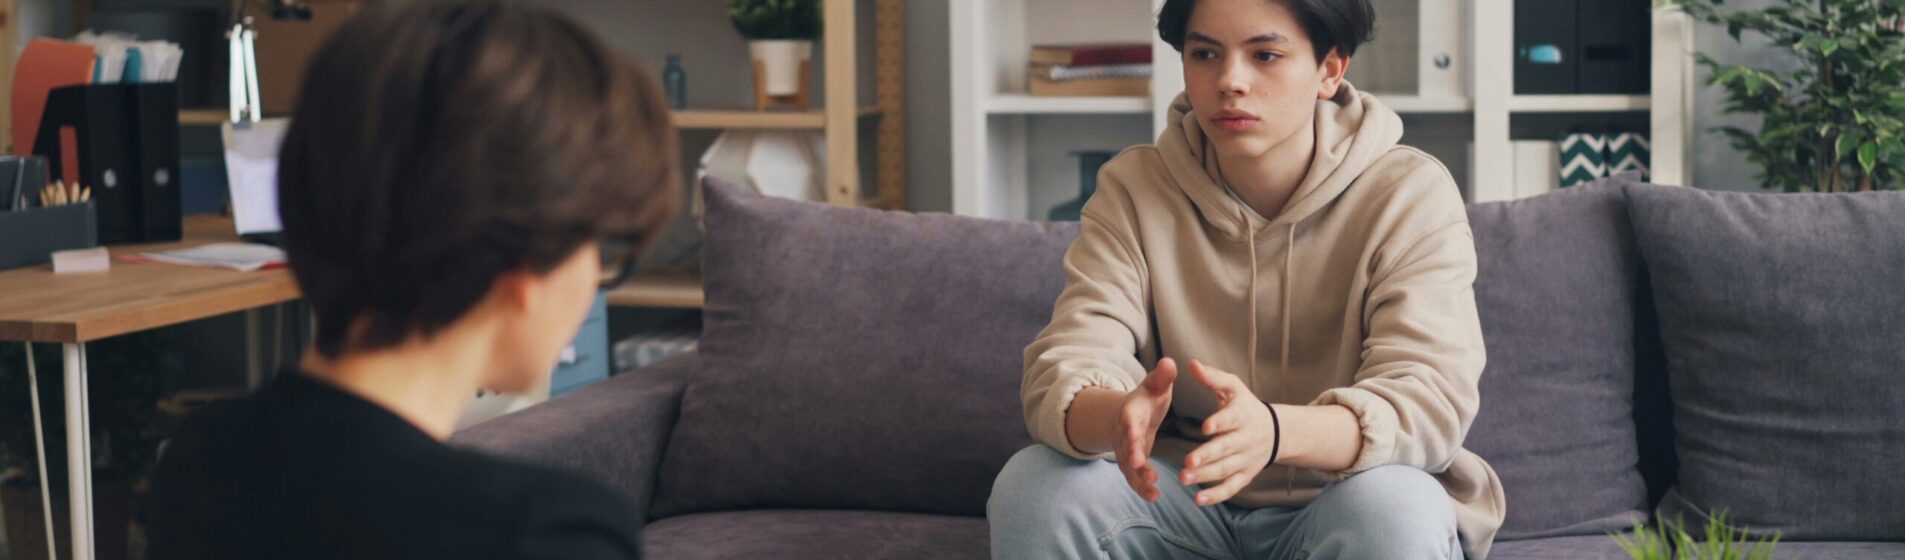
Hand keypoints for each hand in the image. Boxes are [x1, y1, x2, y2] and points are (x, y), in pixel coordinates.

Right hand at [1115, 357, 1176, 501]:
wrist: (1128, 416)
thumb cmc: (1146, 400)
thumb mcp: (1154, 386)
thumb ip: (1162, 377)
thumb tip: (1170, 362)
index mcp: (1131, 412)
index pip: (1128, 418)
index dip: (1130, 425)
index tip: (1134, 431)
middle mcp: (1125, 434)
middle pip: (1125, 444)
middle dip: (1131, 453)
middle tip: (1137, 461)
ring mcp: (1126, 452)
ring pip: (1129, 466)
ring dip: (1138, 475)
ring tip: (1152, 484)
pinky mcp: (1132, 466)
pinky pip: (1135, 480)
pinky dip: (1142, 489)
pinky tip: (1155, 497)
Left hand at [1180, 360, 1277, 505]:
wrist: (1275, 431)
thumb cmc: (1245, 406)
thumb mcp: (1233, 387)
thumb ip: (1212, 377)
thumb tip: (1191, 363)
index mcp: (1242, 415)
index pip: (1231, 419)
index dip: (1219, 423)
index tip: (1205, 427)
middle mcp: (1245, 439)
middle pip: (1226, 449)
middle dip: (1207, 456)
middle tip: (1187, 462)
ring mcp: (1246, 459)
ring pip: (1226, 470)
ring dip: (1205, 476)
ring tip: (1184, 479)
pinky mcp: (1245, 475)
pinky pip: (1231, 488)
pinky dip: (1216, 496)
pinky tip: (1198, 500)